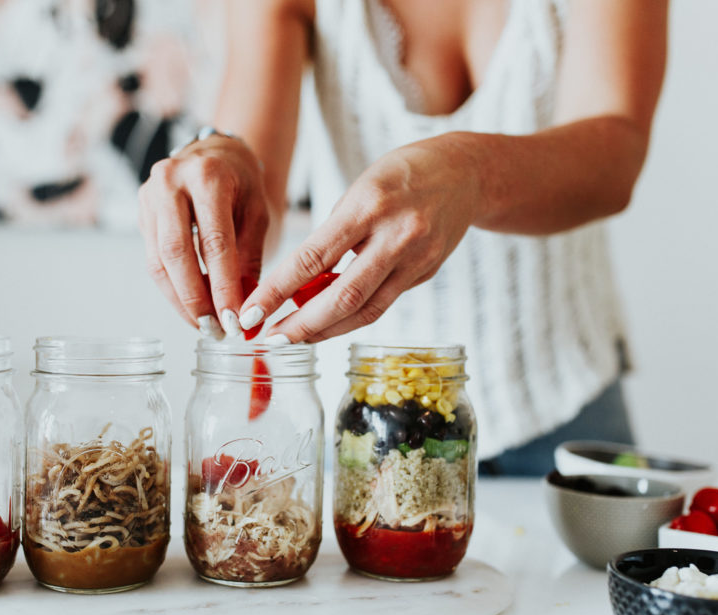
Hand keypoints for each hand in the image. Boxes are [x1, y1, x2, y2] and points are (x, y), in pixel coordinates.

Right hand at [138, 134, 269, 336]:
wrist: (215, 153)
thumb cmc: (241, 184)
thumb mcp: (257, 215)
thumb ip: (250, 260)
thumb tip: (246, 313)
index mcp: (207, 176)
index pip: (214, 242)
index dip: (223, 286)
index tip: (234, 320)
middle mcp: (170, 182)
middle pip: (176, 253)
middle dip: (196, 299)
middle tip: (215, 330)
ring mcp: (149, 196)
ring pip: (158, 261)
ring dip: (181, 300)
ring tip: (204, 326)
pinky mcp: (141, 213)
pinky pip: (153, 260)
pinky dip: (172, 289)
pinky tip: (192, 307)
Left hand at [241, 134, 478, 342]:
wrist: (466, 172)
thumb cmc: (402, 175)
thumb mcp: (359, 189)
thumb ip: (332, 236)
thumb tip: (299, 286)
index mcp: (368, 205)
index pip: (313, 257)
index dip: (278, 290)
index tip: (252, 311)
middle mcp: (396, 235)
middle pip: (343, 296)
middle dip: (302, 325)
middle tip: (271, 339)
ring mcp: (416, 258)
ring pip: (366, 310)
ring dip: (326, 331)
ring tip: (295, 338)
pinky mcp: (426, 274)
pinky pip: (383, 304)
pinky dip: (352, 317)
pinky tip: (329, 323)